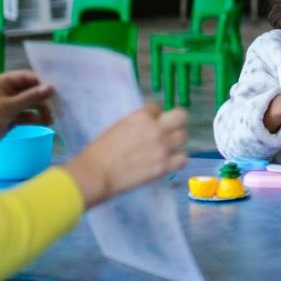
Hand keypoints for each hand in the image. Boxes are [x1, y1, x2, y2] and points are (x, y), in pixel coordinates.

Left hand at [0, 70, 53, 146]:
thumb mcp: (8, 106)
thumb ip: (30, 97)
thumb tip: (51, 88)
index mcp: (3, 82)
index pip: (26, 77)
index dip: (41, 82)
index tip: (56, 91)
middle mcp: (6, 92)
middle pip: (30, 91)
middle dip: (42, 99)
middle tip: (56, 108)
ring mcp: (8, 106)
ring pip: (29, 105)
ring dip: (40, 111)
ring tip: (50, 120)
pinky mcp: (9, 119)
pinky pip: (26, 116)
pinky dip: (34, 119)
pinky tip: (43, 123)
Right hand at [62, 103, 187, 206]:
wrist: (96, 173)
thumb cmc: (101, 150)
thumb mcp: (119, 126)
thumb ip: (138, 123)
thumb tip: (149, 125)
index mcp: (141, 116)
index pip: (157, 107)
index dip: (154, 116)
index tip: (148, 125)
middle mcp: (155, 128)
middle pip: (181, 116)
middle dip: (175, 122)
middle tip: (168, 131)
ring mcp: (162, 147)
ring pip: (183, 137)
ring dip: (175, 142)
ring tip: (165, 149)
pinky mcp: (164, 166)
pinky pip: (182, 159)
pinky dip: (176, 160)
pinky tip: (167, 162)